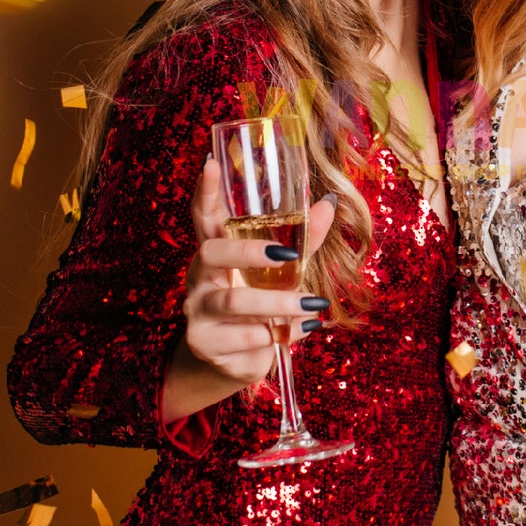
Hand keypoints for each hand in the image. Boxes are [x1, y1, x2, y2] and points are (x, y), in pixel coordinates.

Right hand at [181, 157, 336, 389]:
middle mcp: (200, 277)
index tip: (211, 164)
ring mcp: (197, 311)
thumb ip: (303, 241)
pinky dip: (278, 333)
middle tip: (287, 256)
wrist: (235, 362)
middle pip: (212, 252)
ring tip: (312, 304)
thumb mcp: (282, 273)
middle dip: (249, 252)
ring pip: (234, 301)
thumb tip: (329, 203)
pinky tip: (296, 332)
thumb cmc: (260, 307)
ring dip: (278, 303)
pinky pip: (245, 336)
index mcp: (217, 252)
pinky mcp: (204, 343)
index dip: (205, 192)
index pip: (204, 217)